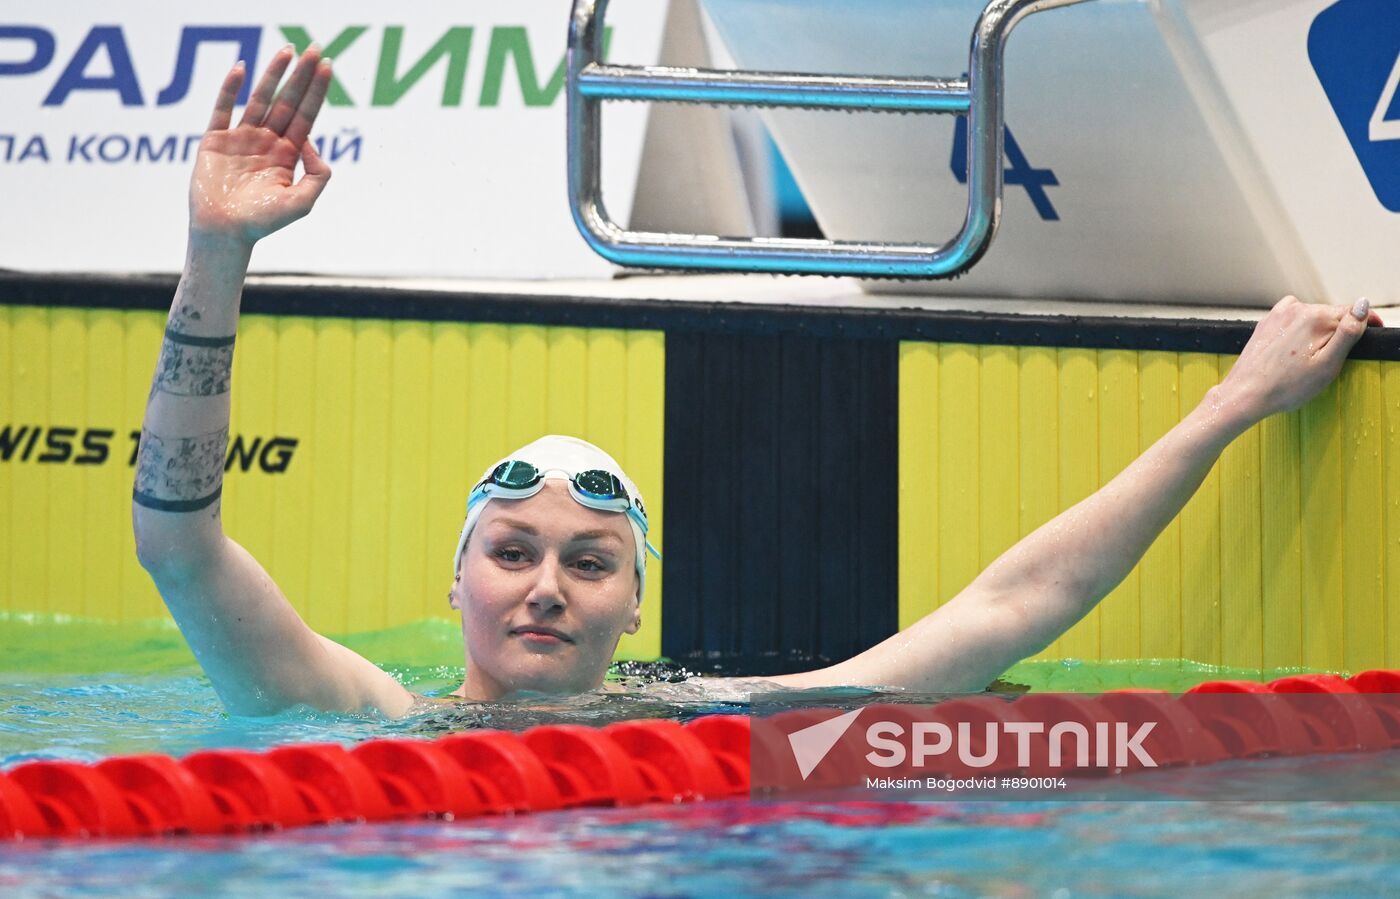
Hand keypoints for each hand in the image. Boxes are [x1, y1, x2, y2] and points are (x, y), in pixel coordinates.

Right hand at [189, 47, 332, 245]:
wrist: (225, 233)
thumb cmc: (263, 222)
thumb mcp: (303, 202)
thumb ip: (318, 174)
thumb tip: (312, 141)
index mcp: (287, 154)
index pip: (306, 115)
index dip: (317, 91)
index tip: (327, 67)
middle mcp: (266, 141)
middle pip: (287, 101)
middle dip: (301, 76)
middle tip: (314, 49)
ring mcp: (241, 138)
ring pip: (260, 99)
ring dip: (273, 74)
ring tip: (287, 51)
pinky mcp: (215, 140)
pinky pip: (223, 108)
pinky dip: (231, 88)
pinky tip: (242, 69)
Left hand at [1217, 295, 1382, 422]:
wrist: (1246, 394)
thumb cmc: (1286, 386)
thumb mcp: (1328, 364)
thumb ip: (1348, 333)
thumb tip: (1363, 305)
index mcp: (1316, 317)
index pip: (1352, 312)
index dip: (1366, 323)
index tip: (1373, 333)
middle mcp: (1296, 308)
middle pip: (1331, 315)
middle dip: (1337, 332)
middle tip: (1330, 360)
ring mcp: (1279, 314)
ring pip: (1311, 318)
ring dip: (1316, 332)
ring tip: (1307, 359)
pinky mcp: (1267, 323)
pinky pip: (1293, 321)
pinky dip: (1298, 331)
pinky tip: (1293, 351)